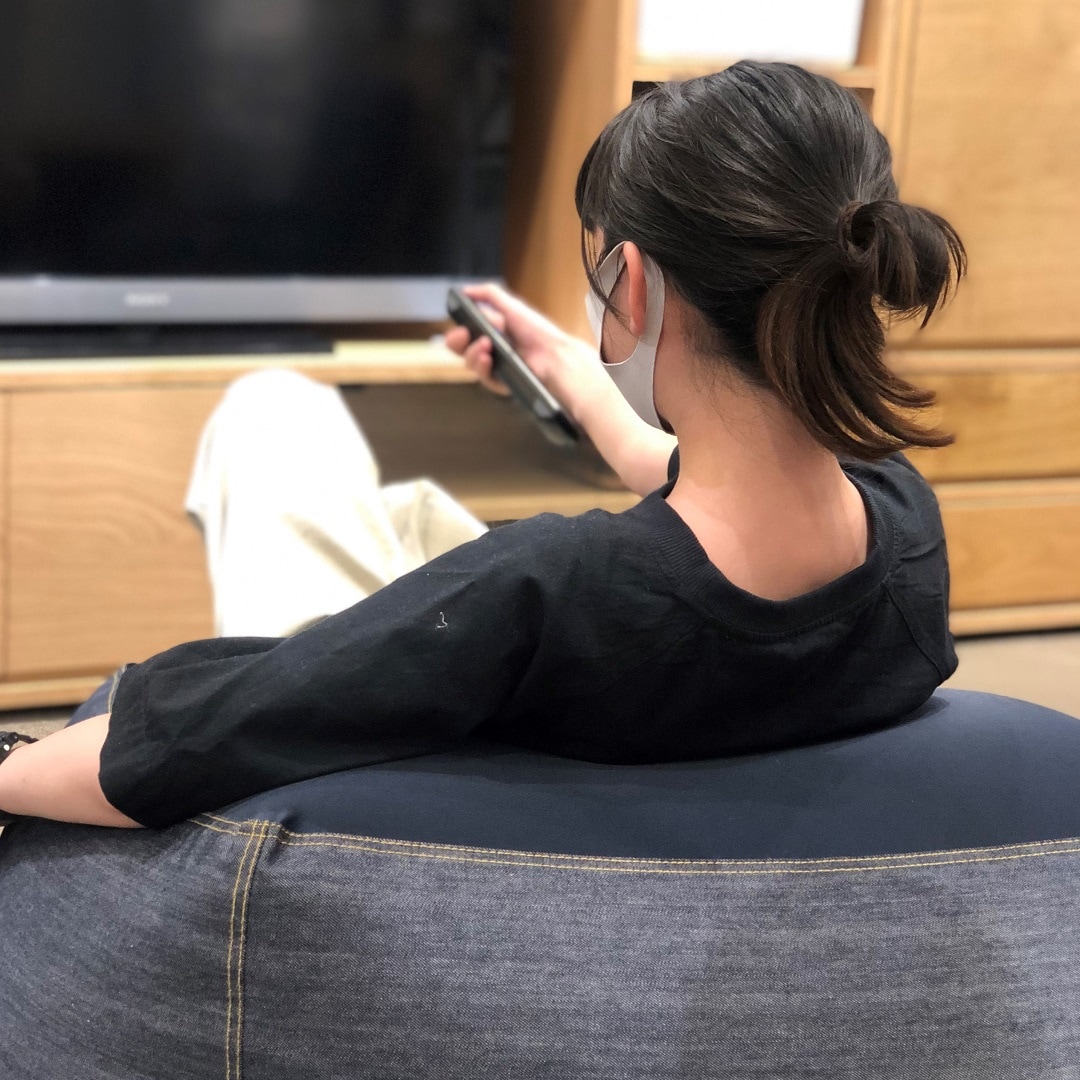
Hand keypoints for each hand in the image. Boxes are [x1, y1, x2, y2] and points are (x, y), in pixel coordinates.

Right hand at [443, 283, 587, 403]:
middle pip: (463, 350)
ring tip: (485, 347)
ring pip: (471, 364)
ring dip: (473, 354)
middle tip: (463, 337)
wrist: (554, 354)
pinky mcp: (503, 382)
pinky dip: (483, 370)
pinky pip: (485, 380)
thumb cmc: (538, 331)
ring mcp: (497, 367)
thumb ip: (489, 295)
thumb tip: (464, 290)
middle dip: (457, 343)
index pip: (466, 334)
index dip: (458, 333)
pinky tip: (488, 361)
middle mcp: (493, 349)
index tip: (459, 328)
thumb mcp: (512, 306)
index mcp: (493, 331)